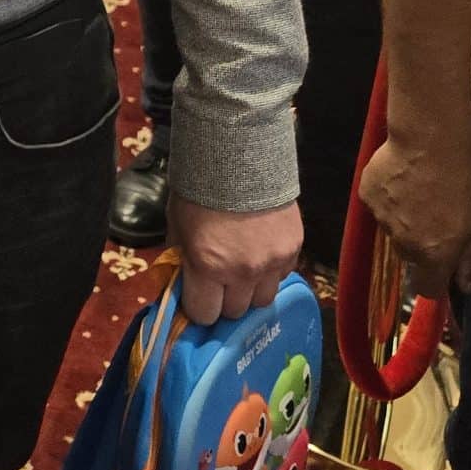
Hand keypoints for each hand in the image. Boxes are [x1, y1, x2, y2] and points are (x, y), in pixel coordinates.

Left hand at [170, 193, 302, 324]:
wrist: (238, 155)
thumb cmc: (199, 190)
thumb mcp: (177, 225)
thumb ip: (182, 258)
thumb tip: (184, 283)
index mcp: (208, 266)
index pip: (204, 314)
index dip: (198, 308)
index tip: (197, 298)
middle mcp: (242, 271)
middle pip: (236, 312)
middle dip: (224, 300)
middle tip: (218, 282)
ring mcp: (271, 262)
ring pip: (262, 300)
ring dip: (250, 290)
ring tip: (242, 269)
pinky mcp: (293, 249)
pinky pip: (282, 276)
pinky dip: (270, 271)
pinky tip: (260, 251)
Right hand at [360, 131, 470, 296]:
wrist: (430, 138)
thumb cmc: (463, 180)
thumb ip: (469, 257)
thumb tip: (465, 283)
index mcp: (433, 254)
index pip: (426, 288)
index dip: (434, 279)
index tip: (441, 265)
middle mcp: (403, 242)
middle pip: (409, 255)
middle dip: (420, 242)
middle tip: (434, 215)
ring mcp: (381, 218)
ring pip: (392, 227)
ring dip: (403, 217)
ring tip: (418, 189)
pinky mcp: (366, 194)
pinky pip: (378, 204)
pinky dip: (388, 196)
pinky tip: (401, 177)